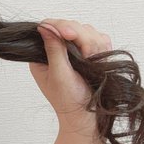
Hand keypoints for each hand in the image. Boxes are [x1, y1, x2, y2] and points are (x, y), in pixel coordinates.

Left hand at [30, 19, 111, 135]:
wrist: (87, 117)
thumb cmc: (69, 100)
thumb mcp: (58, 74)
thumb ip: (54, 49)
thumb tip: (44, 26)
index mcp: (42, 55)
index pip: (51, 26)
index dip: (61, 26)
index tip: (68, 35)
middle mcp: (57, 50)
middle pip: (71, 26)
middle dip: (81, 38)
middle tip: (85, 56)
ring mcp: (74, 51)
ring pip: (88, 31)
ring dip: (92, 44)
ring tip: (90, 61)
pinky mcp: (90, 54)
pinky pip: (100, 39)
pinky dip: (101, 47)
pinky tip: (97, 60)